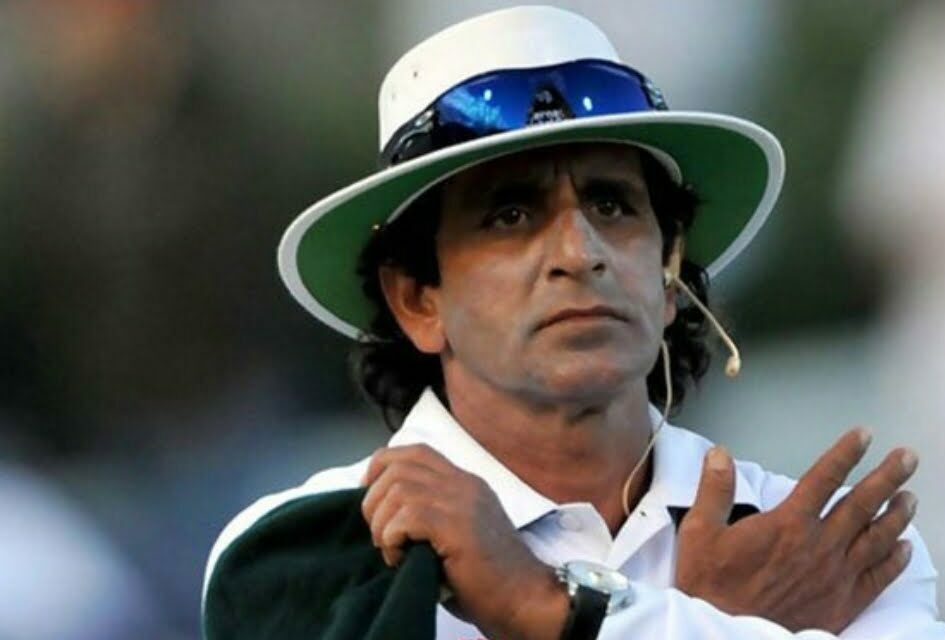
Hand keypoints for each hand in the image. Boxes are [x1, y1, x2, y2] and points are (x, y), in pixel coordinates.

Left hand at [361, 444, 567, 639]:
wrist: (524, 599)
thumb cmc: (487, 579)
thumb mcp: (457, 533)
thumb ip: (429, 514)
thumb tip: (381, 512)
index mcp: (465, 483)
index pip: (415, 452)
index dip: (382, 467)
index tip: (371, 497)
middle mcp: (464, 484)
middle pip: (398, 466)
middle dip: (374, 500)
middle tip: (380, 534)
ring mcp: (462, 501)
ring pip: (398, 490)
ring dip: (382, 524)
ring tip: (392, 550)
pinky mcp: (457, 525)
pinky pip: (407, 516)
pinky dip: (393, 538)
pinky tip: (401, 558)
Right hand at [674, 428, 917, 633]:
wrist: (724, 635)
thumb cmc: (712, 586)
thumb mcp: (699, 533)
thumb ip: (714, 490)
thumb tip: (720, 455)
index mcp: (787, 524)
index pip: (823, 478)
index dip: (846, 453)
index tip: (864, 435)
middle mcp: (818, 546)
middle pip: (862, 504)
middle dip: (887, 477)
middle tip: (908, 458)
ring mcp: (835, 576)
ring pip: (877, 538)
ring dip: (897, 514)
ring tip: (911, 496)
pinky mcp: (842, 604)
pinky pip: (878, 578)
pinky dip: (895, 561)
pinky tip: (905, 548)